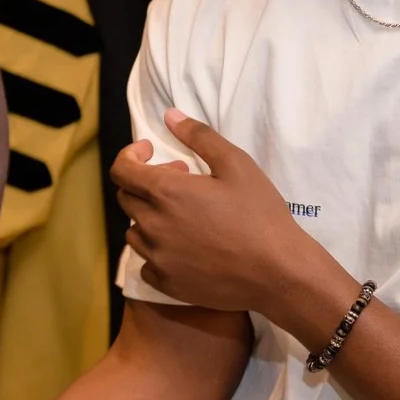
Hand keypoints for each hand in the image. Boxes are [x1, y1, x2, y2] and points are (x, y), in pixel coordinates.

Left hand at [110, 112, 357, 342]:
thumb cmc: (259, 214)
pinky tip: (183, 248)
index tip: (150, 152)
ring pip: (134, 232)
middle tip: (181, 182)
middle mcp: (153, 225)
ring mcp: (157, 258)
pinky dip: (157, 252)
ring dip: (149, 218)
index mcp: (165, 193)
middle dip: (146, 184)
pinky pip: (146, 264)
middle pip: (126, 198)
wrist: (277, 272)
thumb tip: (170, 116)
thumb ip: (199, 136)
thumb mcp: (236, 164)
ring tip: (182, 216)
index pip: (121, 170)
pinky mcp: (167, 284)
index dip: (131, 156)